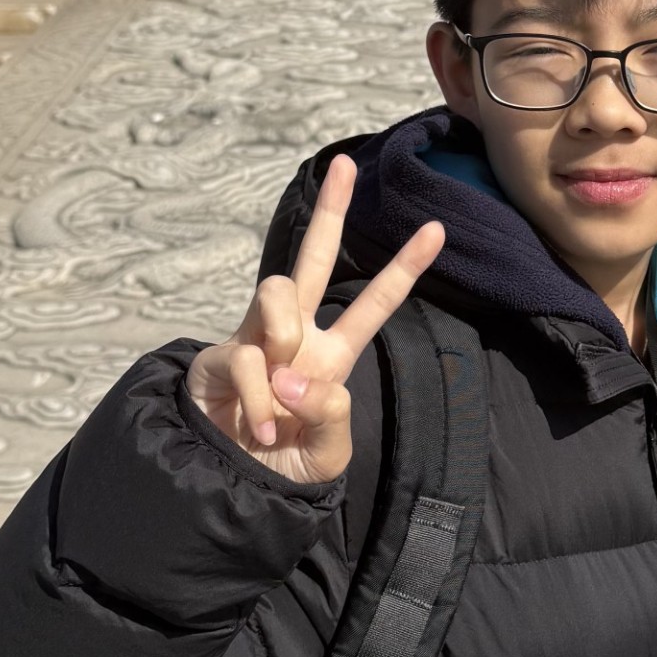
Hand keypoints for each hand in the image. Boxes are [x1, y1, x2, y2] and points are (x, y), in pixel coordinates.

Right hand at [185, 155, 443, 485]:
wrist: (236, 491)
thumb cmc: (288, 468)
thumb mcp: (329, 449)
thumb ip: (329, 412)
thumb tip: (294, 374)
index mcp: (333, 355)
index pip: (374, 303)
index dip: (404, 268)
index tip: (438, 229)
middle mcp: (295, 337)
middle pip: (312, 259)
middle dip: (330, 211)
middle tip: (343, 164)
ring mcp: (255, 341)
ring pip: (276, 289)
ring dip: (285, 332)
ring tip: (286, 384)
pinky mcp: (218, 359)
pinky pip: (246, 357)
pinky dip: (259, 398)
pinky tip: (262, 428)